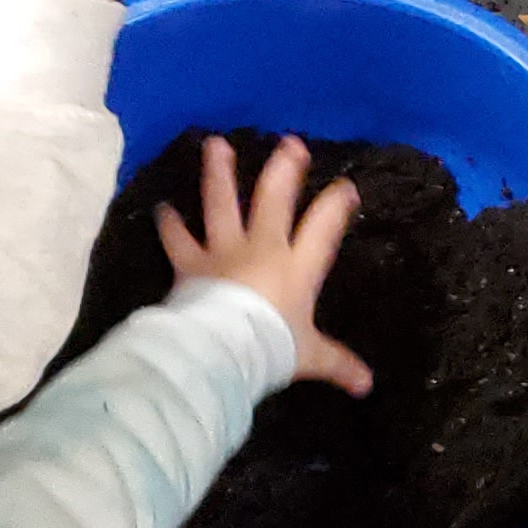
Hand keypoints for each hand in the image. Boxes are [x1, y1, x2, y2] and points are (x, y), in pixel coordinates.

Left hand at [158, 133, 375, 395]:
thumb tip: (365, 384)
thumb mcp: (309, 357)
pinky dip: (169, 224)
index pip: (324, 226)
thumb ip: (336, 363)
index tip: (346, 187)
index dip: (337, 205)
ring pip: (221, 203)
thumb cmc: (271, 348)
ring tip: (216, 144)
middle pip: (274, 198)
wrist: (221, 349)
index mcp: (297, 266)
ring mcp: (223, 250)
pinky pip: (177, 239)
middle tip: (289, 143)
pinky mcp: (190, 262)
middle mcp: (262, 247)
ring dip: (219, 172)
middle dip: (284, 169)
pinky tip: (162, 209)